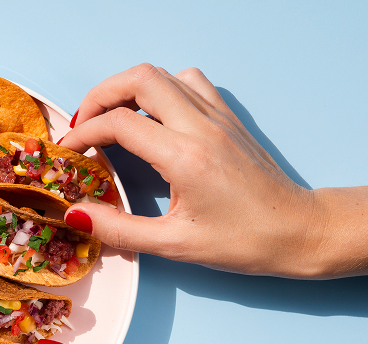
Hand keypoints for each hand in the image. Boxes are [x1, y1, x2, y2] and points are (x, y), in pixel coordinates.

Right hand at [60, 64, 325, 277]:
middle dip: (100, 95)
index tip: (68, 150)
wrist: (298, 231)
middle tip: (83, 123)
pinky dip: (162, 88)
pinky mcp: (228, 118)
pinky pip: (189, 82)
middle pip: (139, 78)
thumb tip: (76, 213)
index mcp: (186, 158)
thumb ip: (120, 229)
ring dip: (129, 88)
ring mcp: (218, 117)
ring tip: (111, 118)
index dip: (84, 131)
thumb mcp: (175, 245)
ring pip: (164, 74)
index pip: (119, 123)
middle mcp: (201, 126)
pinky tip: (154, 116)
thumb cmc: (243, 242)